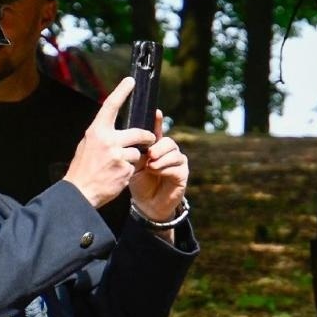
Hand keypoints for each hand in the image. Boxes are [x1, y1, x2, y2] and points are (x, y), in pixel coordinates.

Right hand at [64, 77, 155, 208]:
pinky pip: (136, 166)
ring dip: (134, 159)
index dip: (121, 92)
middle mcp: (108, 140)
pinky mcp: (125, 169)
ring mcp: (118, 155)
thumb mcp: (87, 145)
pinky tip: (117, 176)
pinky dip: (130, 171)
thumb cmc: (83, 168)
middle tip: (149, 139)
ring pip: (138, 152)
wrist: (80, 192)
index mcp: (96, 131)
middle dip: (147, 137)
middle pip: (139, 133)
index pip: (110, 106)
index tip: (131, 81)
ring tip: (118, 166)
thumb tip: (114, 127)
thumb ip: (102, 135)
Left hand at [128, 109, 188, 223]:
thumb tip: (138, 141)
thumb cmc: (138, 183)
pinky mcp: (182, 174)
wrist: (146, 204)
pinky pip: (177, 166)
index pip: (157, 131)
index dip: (157, 121)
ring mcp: (177, 163)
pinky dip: (165, 168)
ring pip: (174, 152)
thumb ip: (137, 152)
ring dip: (161, 158)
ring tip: (150, 165)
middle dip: (158, 146)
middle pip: (168, 141)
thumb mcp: (133, 165)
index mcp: (155, 148)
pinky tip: (156, 171)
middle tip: (149, 153)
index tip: (156, 112)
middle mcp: (168, 153)